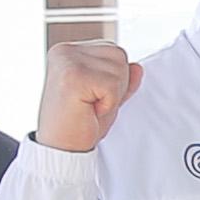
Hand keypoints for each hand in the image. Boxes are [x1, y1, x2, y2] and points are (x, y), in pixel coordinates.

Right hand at [36, 36, 139, 154]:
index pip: (113, 51)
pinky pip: (113, 85)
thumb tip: (138, 67)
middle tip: (91, 104)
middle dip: (115, 85)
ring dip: (112, 95)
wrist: (61, 148)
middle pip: (119, 55)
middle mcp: (64, 51)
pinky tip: (87, 110)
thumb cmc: (79, 124)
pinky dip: (108, 103)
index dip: (112, 81)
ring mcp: (67, 61)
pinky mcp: (73, 75)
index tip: (90, 97)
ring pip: (119, 68)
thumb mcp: (106, 97)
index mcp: (68, 51)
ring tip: (89, 106)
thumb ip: (121, 80)